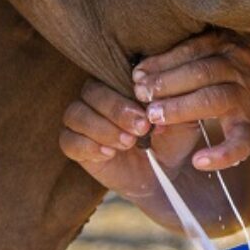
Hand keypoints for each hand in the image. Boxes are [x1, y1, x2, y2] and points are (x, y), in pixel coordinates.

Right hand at [59, 79, 201, 198]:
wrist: (164, 175)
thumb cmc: (172, 142)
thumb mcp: (181, 123)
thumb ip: (174, 106)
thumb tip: (158, 95)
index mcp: (122, 84)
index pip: (113, 74)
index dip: (128, 91)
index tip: (148, 112)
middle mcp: (98, 97)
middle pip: (92, 92)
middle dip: (116, 110)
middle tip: (141, 128)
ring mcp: (84, 120)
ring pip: (76, 114)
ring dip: (102, 128)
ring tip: (128, 143)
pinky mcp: (76, 146)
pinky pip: (68, 140)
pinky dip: (87, 146)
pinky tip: (108, 154)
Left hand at [132, 29, 249, 170]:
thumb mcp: (234, 47)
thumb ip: (199, 49)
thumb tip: (145, 64)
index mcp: (231, 44)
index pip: (191, 48)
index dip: (161, 62)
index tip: (136, 75)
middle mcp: (241, 68)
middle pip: (199, 71)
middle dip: (166, 84)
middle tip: (140, 97)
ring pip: (213, 100)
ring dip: (181, 109)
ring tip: (154, 118)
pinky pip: (239, 142)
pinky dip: (221, 154)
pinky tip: (199, 161)